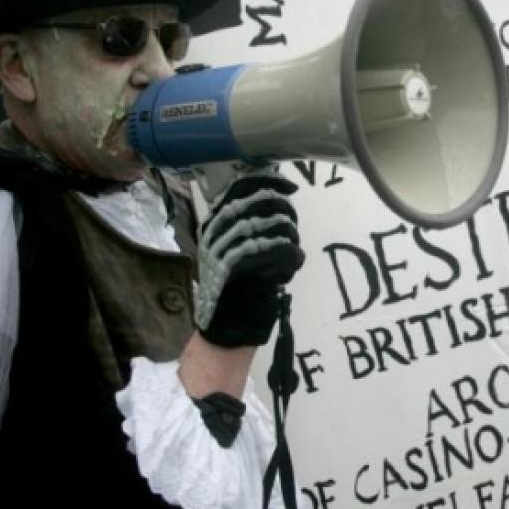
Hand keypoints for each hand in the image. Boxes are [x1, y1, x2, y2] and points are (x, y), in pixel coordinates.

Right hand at [194, 167, 303, 346]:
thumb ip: (246, 224)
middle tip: (291, 229)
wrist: (224, 328)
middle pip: (263, 201)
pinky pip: (283, 248)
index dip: (269, 180)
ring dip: (292, 236)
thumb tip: (277, 195)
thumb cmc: (232, 288)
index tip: (288, 186)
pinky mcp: (246, 268)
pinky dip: (294, 255)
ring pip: (277, 224)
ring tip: (290, 252)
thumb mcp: (229, 250)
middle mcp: (218, 232)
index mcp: (213, 224)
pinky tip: (292, 265)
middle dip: (285, 212)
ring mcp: (230, 248)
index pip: (241, 186)